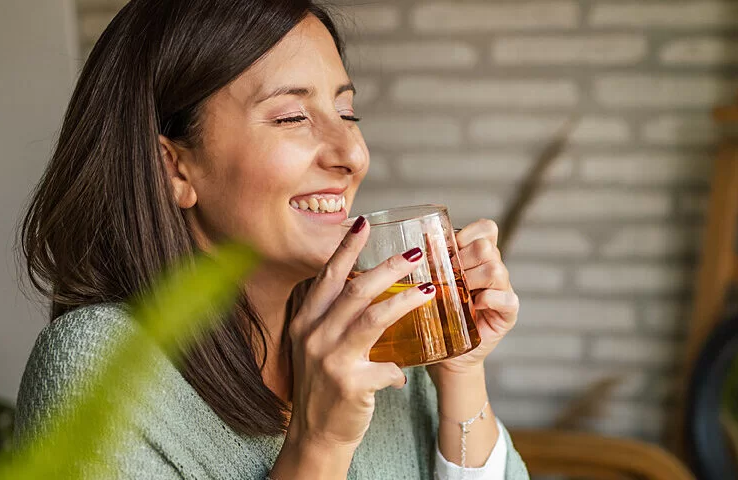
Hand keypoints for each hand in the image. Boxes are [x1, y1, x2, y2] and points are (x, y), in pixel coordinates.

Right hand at [282, 216, 434, 449]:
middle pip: (355, 291)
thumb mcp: (319, 345)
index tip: (363, 223)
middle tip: (415, 253)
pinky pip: (387, 367)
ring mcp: (331, 360)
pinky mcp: (350, 385)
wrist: (316, 433)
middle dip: (388, 267)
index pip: (327, 276)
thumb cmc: (324, 385)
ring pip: (373, 319)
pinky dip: (400, 368)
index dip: (346, 248)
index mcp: (306, 321)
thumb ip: (336, 318)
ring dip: (405, 301)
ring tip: (431, 290)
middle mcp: (314, 336)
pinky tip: (407, 369)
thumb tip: (371, 286)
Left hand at [428, 219, 518, 377]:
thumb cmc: (438, 313)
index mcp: (479, 256)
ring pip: (495, 270)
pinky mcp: (508, 314)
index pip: (486, 228)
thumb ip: (435, 259)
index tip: (449, 250)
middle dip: (462, 260)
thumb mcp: (433, 282)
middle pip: (486, 248)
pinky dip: (489, 300)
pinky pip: (507, 299)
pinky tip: (474, 307)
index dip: (468, 234)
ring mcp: (504, 290)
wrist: (446, 350)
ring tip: (458, 294)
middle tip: (446, 278)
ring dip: (472, 280)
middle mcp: (495, 269)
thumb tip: (425, 235)